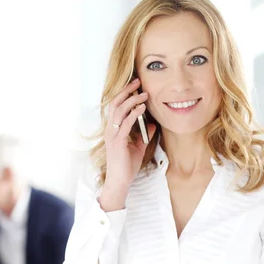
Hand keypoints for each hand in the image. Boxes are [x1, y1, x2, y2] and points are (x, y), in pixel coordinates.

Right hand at [100, 78, 156, 211]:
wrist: (120, 181)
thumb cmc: (127, 165)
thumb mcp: (138, 147)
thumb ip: (144, 135)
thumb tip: (153, 125)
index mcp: (113, 130)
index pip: (116, 106)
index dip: (124, 94)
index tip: (135, 85)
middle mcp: (111, 130)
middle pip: (115, 104)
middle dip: (126, 91)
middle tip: (137, 82)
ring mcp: (113, 135)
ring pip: (119, 111)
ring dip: (132, 100)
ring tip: (143, 94)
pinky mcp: (118, 141)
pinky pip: (125, 124)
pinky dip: (134, 114)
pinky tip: (142, 108)